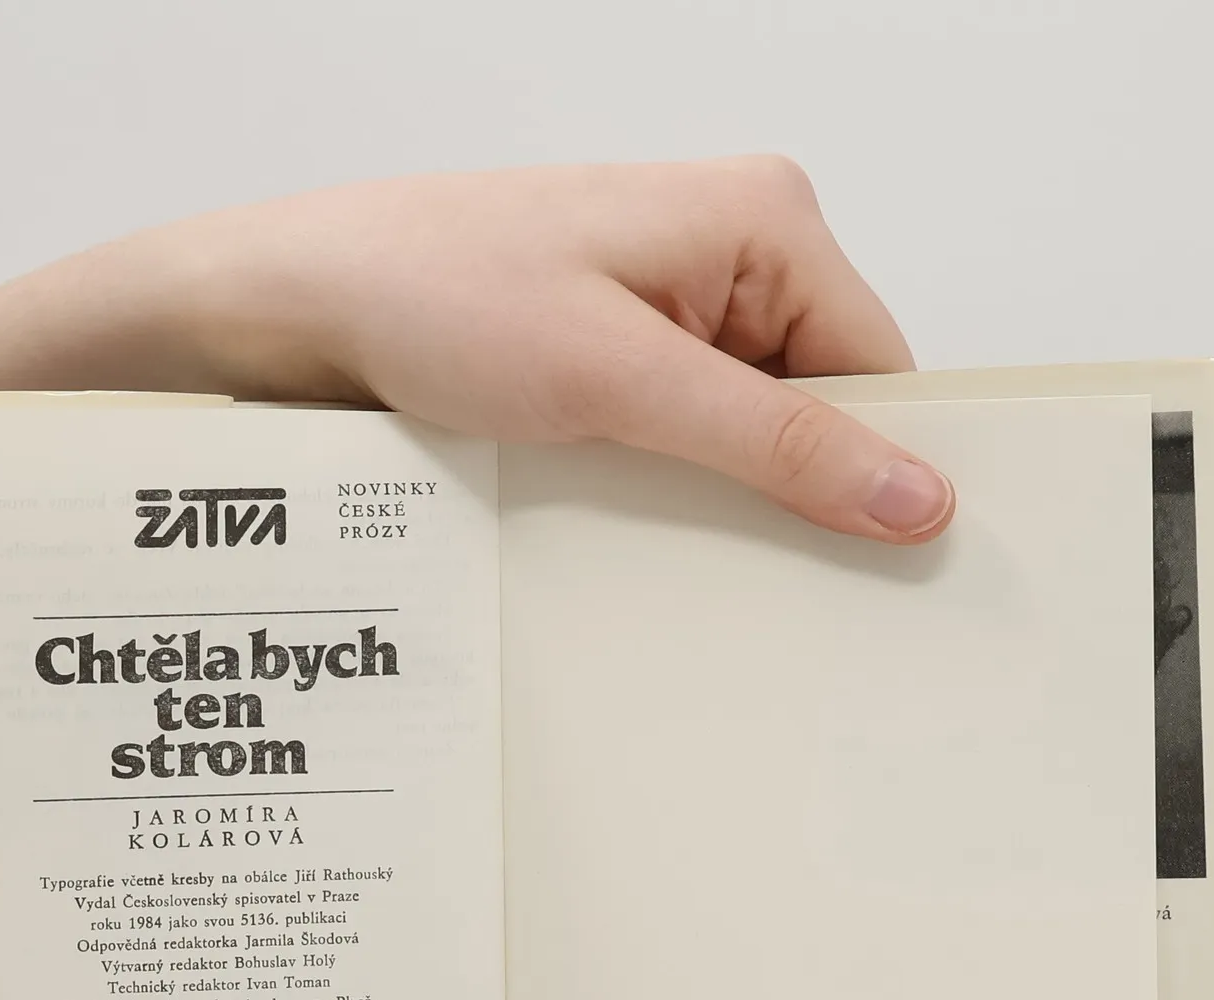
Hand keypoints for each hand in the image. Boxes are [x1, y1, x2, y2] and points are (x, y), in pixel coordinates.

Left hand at [122, 155, 952, 542]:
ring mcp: (672, 300)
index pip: (882, 368)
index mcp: (763, 218)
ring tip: (663, 523)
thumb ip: (775, 442)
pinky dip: (670, 482)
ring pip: (751, 427)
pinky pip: (687, 431)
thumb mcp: (621, 383)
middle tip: (752, 567)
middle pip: (822, 402)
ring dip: (720, 491)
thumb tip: (913, 494)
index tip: (874, 566)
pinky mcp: (621, 346)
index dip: (882, 471)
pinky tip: (632, 513)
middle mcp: (730, 249)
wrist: (301, 304)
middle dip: (793, 488)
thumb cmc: (434, 293)